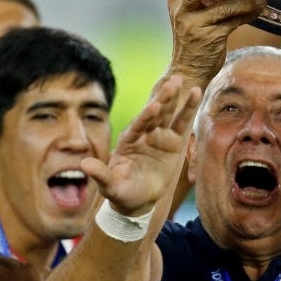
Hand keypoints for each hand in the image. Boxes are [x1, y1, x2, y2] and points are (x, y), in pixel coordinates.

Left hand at [80, 75, 201, 216]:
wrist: (137, 201)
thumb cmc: (122, 192)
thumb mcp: (110, 187)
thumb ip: (100, 175)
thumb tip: (84, 165)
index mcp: (128, 141)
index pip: (138, 126)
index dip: (146, 116)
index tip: (155, 106)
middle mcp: (143, 134)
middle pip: (154, 114)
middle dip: (163, 98)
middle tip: (172, 82)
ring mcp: (159, 136)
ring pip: (167, 113)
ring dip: (174, 97)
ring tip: (180, 80)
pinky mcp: (173, 141)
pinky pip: (181, 123)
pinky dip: (188, 108)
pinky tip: (195, 93)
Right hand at [165, 0, 266, 87]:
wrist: (188, 72)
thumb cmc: (193, 40)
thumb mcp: (189, 16)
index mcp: (176, 3)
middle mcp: (182, 11)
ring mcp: (195, 25)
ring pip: (222, 6)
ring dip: (243, 0)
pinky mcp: (210, 36)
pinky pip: (233, 21)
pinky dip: (248, 13)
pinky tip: (258, 8)